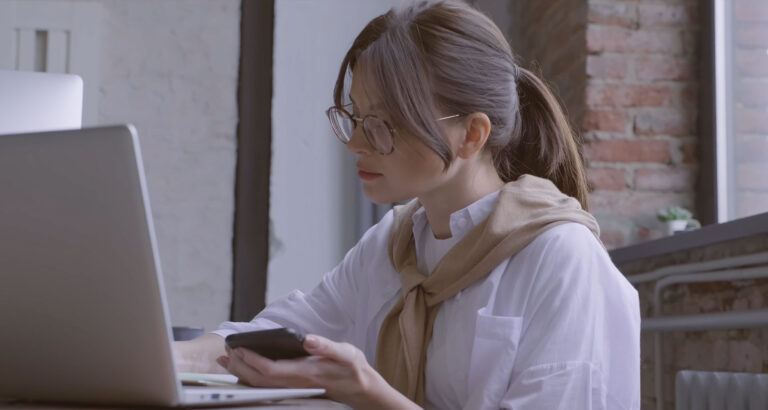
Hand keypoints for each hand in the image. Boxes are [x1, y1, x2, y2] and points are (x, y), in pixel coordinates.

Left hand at [216, 334, 418, 409]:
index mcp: (305, 373)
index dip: (253, 361)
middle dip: (240, 366)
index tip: (239, 349)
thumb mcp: (347, 353)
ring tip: (225, 359)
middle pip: (260, 379)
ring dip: (241, 373)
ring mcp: (292, 387)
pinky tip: (240, 368)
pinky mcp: (291, 386)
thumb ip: (327, 346)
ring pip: (260, 384)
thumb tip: (309, 339)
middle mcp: (295, 383)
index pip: (272, 370)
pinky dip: (249, 376)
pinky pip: (264, 384)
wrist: (359, 388)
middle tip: (226, 351)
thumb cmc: (352, 368)